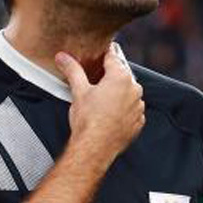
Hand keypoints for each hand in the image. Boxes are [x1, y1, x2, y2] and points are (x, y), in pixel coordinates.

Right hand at [55, 49, 144, 165]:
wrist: (95, 147)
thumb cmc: (89, 122)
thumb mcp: (78, 91)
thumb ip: (72, 70)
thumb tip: (64, 58)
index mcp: (120, 77)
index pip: (112, 57)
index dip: (104, 55)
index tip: (100, 55)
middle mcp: (133, 90)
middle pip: (121, 75)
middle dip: (109, 77)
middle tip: (95, 84)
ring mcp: (138, 106)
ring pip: (127, 93)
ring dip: (117, 94)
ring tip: (100, 102)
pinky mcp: (138, 121)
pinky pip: (131, 109)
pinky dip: (122, 109)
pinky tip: (109, 115)